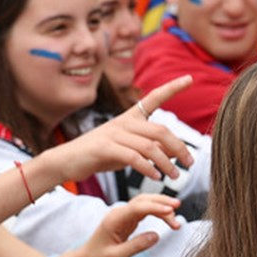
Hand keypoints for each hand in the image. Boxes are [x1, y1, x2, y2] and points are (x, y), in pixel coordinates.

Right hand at [50, 75, 193, 182]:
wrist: (66, 161)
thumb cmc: (98, 156)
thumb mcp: (128, 151)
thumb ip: (150, 149)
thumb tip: (174, 152)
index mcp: (129, 118)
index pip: (153, 98)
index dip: (172, 88)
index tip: (190, 78)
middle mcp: (123, 122)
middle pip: (160, 130)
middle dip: (179, 147)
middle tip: (190, 163)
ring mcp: (113, 134)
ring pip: (149, 146)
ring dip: (166, 163)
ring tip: (174, 177)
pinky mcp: (105, 148)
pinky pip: (133, 157)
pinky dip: (148, 168)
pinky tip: (155, 177)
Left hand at [73, 193, 180, 256]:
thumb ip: (136, 245)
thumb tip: (156, 236)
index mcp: (114, 219)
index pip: (138, 207)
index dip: (156, 207)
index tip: (171, 210)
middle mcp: (119, 213)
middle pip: (143, 200)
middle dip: (161, 202)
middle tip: (178, 207)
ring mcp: (123, 216)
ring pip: (145, 204)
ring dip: (161, 206)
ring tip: (176, 216)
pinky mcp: (127, 220)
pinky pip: (144, 212)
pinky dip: (157, 212)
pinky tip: (167, 218)